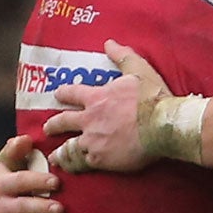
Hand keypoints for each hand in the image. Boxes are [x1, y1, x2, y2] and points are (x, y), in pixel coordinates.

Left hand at [45, 39, 166, 172]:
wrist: (164, 125)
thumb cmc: (153, 98)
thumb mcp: (139, 70)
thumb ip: (122, 56)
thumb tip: (109, 42)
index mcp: (96, 97)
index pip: (71, 93)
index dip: (63, 94)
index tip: (58, 95)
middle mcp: (89, 119)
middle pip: (63, 121)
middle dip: (54, 125)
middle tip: (48, 128)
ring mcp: (93, 140)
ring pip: (68, 147)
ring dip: (61, 152)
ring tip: (56, 157)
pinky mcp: (101, 159)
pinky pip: (83, 164)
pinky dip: (77, 166)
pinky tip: (74, 169)